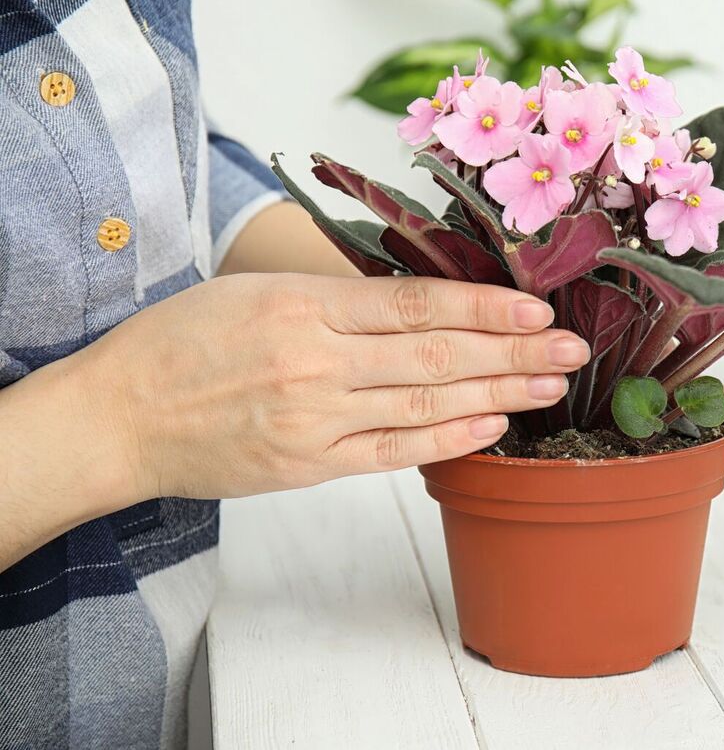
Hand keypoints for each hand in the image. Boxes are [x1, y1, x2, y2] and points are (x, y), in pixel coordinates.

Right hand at [73, 273, 589, 501]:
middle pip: (437, 355)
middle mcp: (315, 363)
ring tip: (551, 384)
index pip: (417, 304)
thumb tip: (425, 304)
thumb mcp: (259, 290)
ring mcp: (314, 419)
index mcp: (304, 306)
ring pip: (426, 404)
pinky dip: (448, 439)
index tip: (537, 307)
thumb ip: (340, 300)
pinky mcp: (308, 465)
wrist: (118, 415)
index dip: (485, 308)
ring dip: (498, 394)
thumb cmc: (184, 341)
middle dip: (513, 351)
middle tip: (571, 347)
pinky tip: (494, 427)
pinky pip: (393, 452)